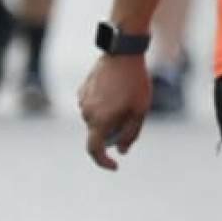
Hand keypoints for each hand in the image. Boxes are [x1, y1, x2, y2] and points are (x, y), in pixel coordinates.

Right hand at [79, 55, 151, 169]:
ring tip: (126, 98)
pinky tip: (116, 90)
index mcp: (99, 121)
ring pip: (96, 119)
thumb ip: (130, 134)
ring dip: (109, 117)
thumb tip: (121, 150)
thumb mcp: (139, 111)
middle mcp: (86, 113)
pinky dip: (103, 106)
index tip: (115, 166)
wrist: (123, 54)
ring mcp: (82, 101)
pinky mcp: (82, 90)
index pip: (94, 150)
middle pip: (98, 133)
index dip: (103, 161)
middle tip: (132, 117)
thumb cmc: (135, 83)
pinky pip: (93, 106)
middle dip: (113, 133)